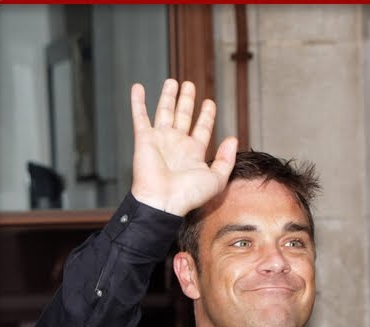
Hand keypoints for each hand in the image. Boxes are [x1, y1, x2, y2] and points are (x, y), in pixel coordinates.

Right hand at [131, 79, 237, 216]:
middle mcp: (176, 145)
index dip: (206, 115)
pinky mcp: (144, 139)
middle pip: (183, 116)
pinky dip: (138, 102)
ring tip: (173, 82)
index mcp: (193, 153)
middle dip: (187, 101)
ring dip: (168, 96)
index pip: (201, 129)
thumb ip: (226, 159)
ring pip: (165, 112)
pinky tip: (137, 87)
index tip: (209, 103)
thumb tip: (232, 139)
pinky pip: (140, 117)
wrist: (163, 201)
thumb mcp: (217, 179)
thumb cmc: (188, 195)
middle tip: (189, 85)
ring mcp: (160, 141)